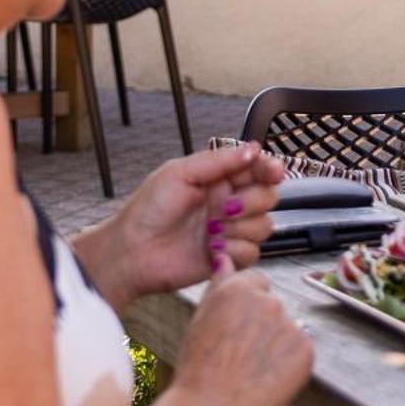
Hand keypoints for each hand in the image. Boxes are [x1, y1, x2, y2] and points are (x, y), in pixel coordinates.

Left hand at [88, 144, 284, 307]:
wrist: (131, 253)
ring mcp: (230, 231)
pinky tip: (213, 248)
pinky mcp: (228, 256)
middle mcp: (228, 203)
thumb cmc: (147, 211)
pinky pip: (253, 253)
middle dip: (252, 201)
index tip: (273, 171)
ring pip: (264, 225)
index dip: (270, 168)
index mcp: (218, 179)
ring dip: (241, 228)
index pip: (257, 168)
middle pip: (268, 196)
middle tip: (226, 207)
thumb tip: (253, 149)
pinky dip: (235, 250)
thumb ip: (219, 160)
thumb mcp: (179, 174)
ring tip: (212, 231)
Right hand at [174, 258, 312, 405]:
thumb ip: (219, 285)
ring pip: (287, 329)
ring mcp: (290, 325)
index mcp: (239, 288)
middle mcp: (269, 301)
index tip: (236, 326)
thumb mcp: (200, 318)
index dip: (245, 305)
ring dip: (276, 344)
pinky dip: (288, 364)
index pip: (256, 281)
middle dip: (262, 324)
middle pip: (272, 304)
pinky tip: (266, 380)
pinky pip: (299, 351)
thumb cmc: (198, 370)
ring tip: (251, 371)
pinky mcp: (306, 350)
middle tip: (241, 353)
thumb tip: (225, 259)